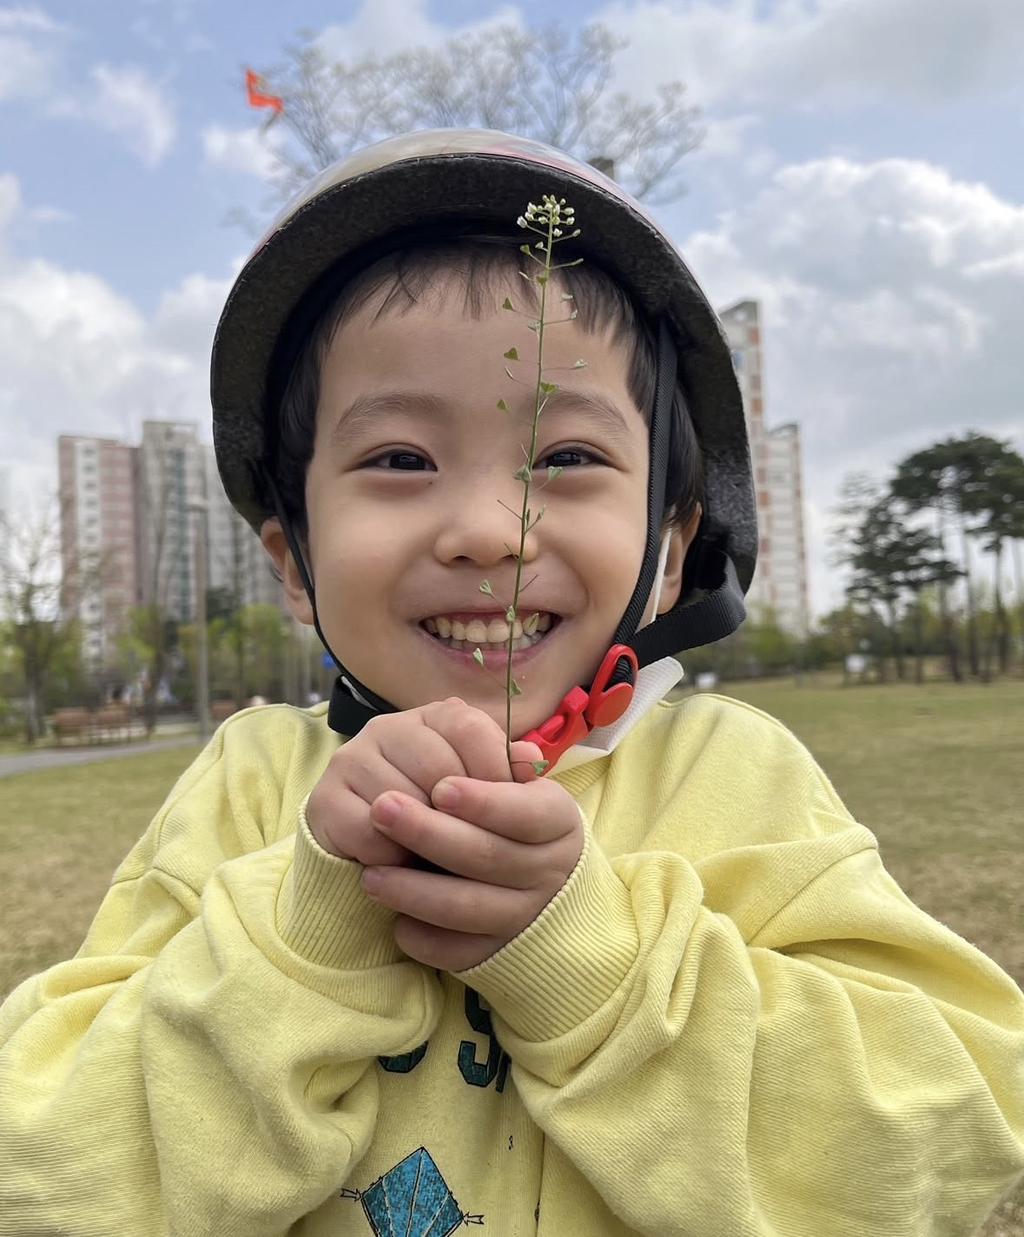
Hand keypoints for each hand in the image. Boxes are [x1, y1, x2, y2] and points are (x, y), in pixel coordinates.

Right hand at [306, 697, 543, 868]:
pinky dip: (390, 856)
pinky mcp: (324, 798)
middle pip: (438, 767)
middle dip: (459, 815)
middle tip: (469, 842)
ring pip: (404, 801)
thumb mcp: (478, 794)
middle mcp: (389, 727)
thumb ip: (504, 773)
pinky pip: (369, 830)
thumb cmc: (440, 817)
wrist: (377, 855)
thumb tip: (531, 758)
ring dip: (425, 839)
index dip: (493, 772)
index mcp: (433, 717)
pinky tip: (398, 861)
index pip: (469, 729)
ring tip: (433, 855)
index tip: (508, 809)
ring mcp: (351, 758)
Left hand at [360, 772, 583, 970]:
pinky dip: (423, 938)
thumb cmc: (519, 818)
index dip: (483, 802)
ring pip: (467, 908)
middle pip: (488, 857)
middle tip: (382, 809)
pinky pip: (458, 953)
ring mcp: (524, 917)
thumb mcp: (521, 785)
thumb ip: (499, 762)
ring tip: (370, 873)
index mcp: (560, 823)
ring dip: (413, 891)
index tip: (440, 786)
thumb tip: (509, 748)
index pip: (526, 813)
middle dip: (430, 834)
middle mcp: (549, 873)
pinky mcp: (497, 953)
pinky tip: (394, 920)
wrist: (548, 885)